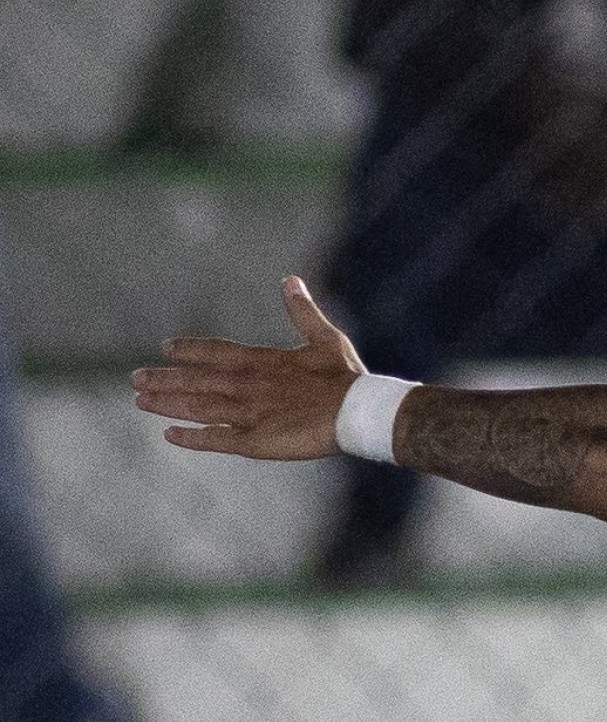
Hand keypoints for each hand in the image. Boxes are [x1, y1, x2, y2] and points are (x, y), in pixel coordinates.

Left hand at [132, 277, 365, 459]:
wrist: (357, 413)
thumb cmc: (344, 376)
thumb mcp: (324, 338)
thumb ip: (302, 311)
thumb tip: (290, 279)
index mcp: (262, 360)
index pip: (216, 351)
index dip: (189, 350)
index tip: (165, 347)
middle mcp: (247, 385)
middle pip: (197, 380)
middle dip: (165, 378)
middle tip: (135, 378)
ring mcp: (248, 414)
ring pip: (199, 408)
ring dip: (168, 403)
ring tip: (141, 401)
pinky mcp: (254, 442)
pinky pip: (216, 440)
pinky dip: (192, 438)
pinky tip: (170, 436)